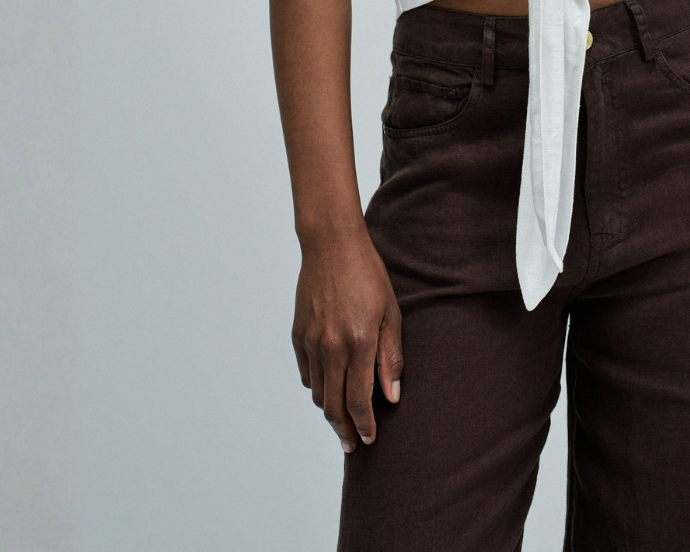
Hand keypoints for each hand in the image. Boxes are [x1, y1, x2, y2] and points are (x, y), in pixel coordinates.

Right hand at [293, 226, 402, 452]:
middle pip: (334, 406)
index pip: (359, 400)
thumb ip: (391, 357)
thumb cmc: (367, 275)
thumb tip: (392, 397)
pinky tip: (330, 387)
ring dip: (331, 411)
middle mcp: (331, 347)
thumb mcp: (390, 313)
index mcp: (358, 342)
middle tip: (354, 444)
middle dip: (345, 431)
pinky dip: (317, 387)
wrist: (331, 246)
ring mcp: (311, 342)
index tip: (370, 439)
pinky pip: (307, 374)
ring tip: (344, 419)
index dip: (365, 425)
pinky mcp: (298, 336)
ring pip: (318, 393)